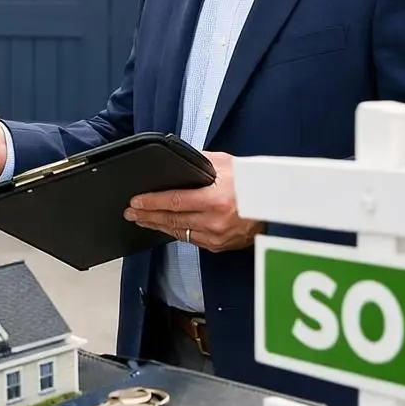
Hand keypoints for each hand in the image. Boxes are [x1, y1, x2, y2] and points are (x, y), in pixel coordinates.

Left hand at [122, 152, 263, 251]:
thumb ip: (198, 161)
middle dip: (147, 216)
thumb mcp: (224, 163)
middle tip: (130, 213)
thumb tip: (176, 160)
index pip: (174, 202)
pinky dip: (176, 232)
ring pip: (179, 232)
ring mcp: (217, 236)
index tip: (135, 202)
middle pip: (172, 220)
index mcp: (215, 200)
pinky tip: (165, 227)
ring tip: (142, 220)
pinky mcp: (220, 245)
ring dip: (158, 226)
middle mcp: (215, 221)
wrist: (274, 203)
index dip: (151, 203)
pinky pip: (192, 239)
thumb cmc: (251, 180)